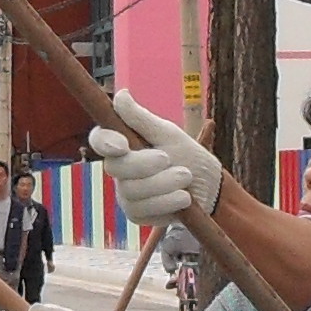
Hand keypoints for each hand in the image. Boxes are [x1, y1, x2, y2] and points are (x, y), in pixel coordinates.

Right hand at [90, 93, 224, 230]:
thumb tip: (120, 95)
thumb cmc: (189, 156)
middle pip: (117, 168)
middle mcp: (119, 169)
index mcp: (123, 144)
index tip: (123, 145)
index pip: (99, 140)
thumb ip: (142, 119)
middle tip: (171, 161)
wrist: (210, 188)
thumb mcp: (169, 134)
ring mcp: (126, 194)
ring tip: (186, 178)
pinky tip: (183, 199)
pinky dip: (167, 204)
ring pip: (132, 192)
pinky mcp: (137, 215)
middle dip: (146, 166)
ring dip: (164, 185)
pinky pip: (143, 211)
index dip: (105, 142)